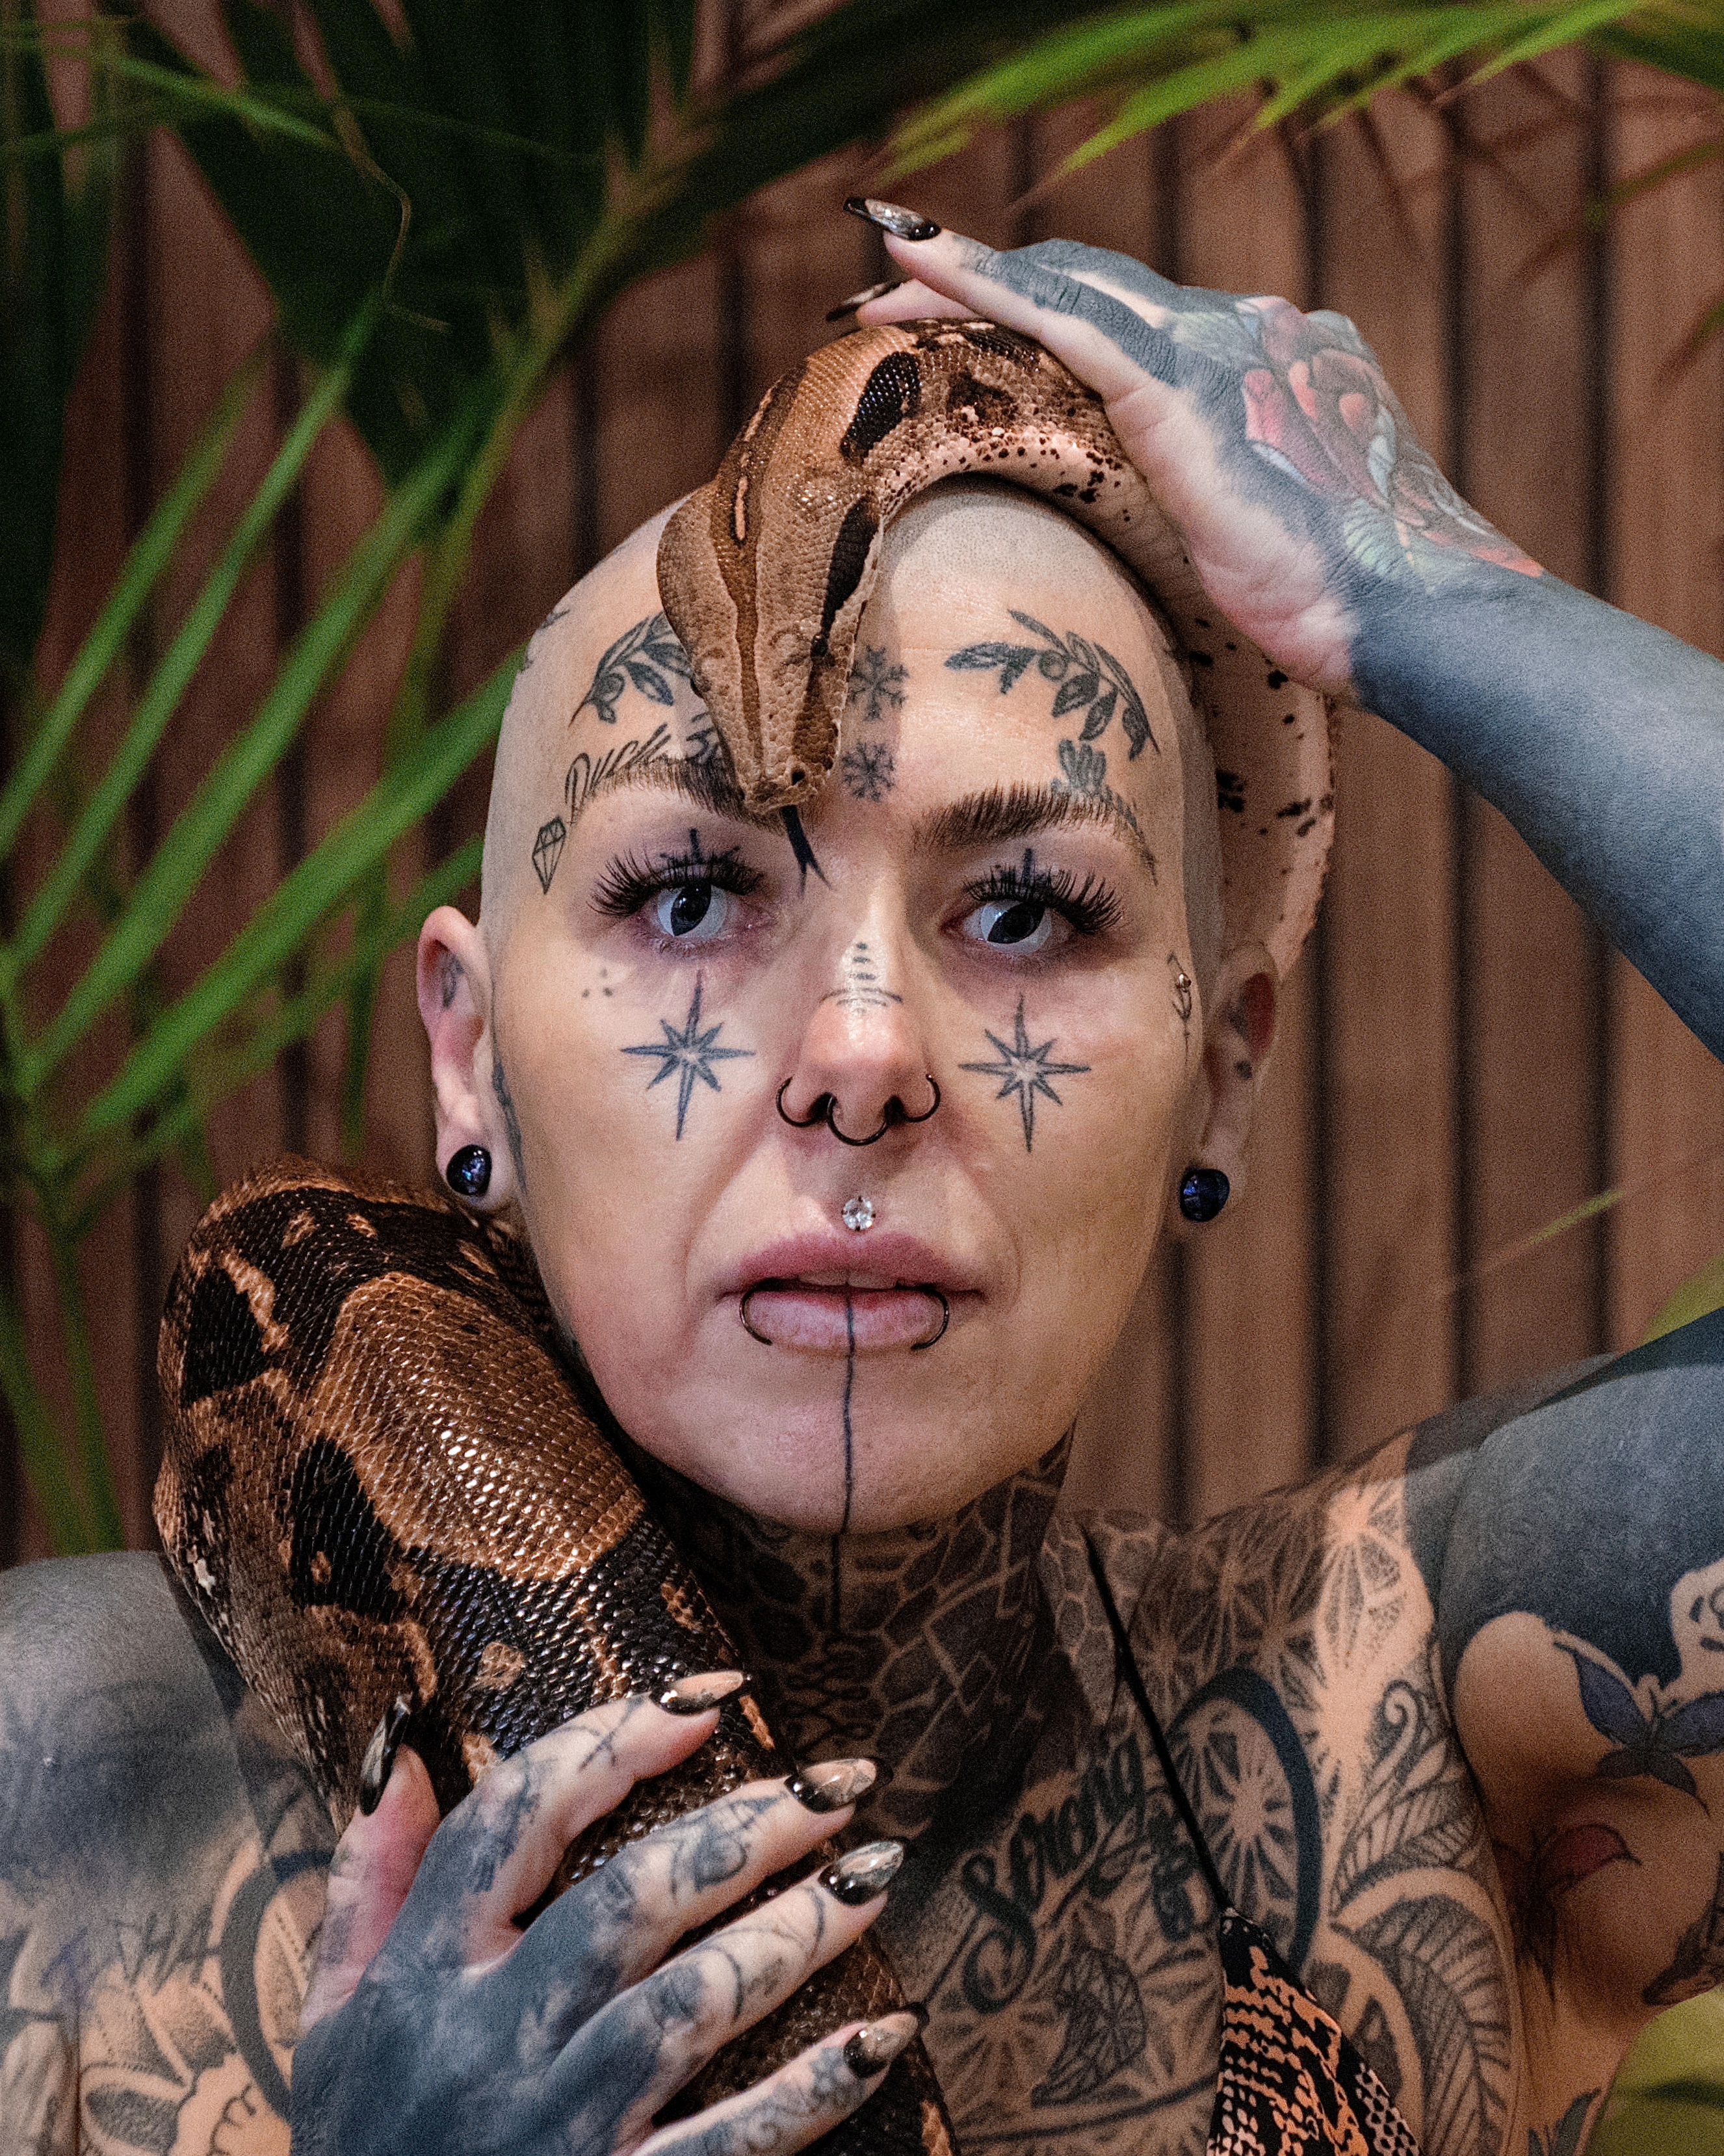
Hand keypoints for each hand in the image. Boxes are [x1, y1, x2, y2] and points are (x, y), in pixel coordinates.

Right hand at [292, 1692, 910, 2155]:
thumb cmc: (366, 2154)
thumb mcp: (333, 2025)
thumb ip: (366, 1889)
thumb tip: (400, 1758)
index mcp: (422, 1980)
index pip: (512, 1821)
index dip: (609, 1743)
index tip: (704, 1702)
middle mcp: (489, 2043)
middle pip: (627, 1901)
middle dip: (740, 1830)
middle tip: (835, 1787)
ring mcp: (556, 2129)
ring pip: (688, 2007)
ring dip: (794, 1934)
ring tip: (872, 1877)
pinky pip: (728, 2144)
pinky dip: (810, 2092)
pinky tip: (882, 2038)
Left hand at [850, 209, 1541, 696]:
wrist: (1411, 613)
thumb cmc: (1354, 608)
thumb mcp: (1279, 537)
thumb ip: (1228, 508)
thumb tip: (1189, 552)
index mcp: (1275, 357)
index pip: (1140, 322)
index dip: (1054, 315)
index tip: (988, 337)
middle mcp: (1246, 329)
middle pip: (1094, 288)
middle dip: (993, 287)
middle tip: (897, 298)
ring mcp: (1218, 348)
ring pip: (1066, 289)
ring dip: (964, 283)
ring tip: (877, 292)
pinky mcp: (1179, 389)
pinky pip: (1059, 318)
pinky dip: (981, 285)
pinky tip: (913, 265)